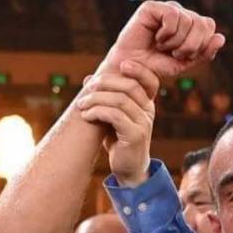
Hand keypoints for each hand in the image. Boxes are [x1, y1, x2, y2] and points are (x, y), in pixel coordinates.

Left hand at [77, 61, 158, 186]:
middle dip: (105, 83)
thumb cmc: (118, 140)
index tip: (121, 64)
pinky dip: (98, 112)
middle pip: (130, 86)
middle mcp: (148, 112)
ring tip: (81, 105)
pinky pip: (115, 116)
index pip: (150, 81)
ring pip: (120, 100)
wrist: (127, 168)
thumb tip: (88, 78)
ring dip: (96, 99)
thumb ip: (105, 97)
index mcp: (146, 104)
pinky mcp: (135, 136)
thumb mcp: (112, 116)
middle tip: (87, 88)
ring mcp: (143, 124)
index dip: (139, 69)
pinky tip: (87, 116)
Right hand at [102, 1, 224, 78]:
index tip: (184, 55)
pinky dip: (167, 33)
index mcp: (190, 24)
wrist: (133, 70)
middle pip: (202, 22)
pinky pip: (172, 16)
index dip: (201, 44)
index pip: (209, 25)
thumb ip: (205, 52)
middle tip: (174, 53)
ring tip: (162, 47)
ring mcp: (166, 9)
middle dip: (191, 45)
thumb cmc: (157, 65)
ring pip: (188, 20)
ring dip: (176, 42)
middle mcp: (180, 13)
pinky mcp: (152, 7)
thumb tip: (221, 38)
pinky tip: (157, 38)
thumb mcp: (185, 63)